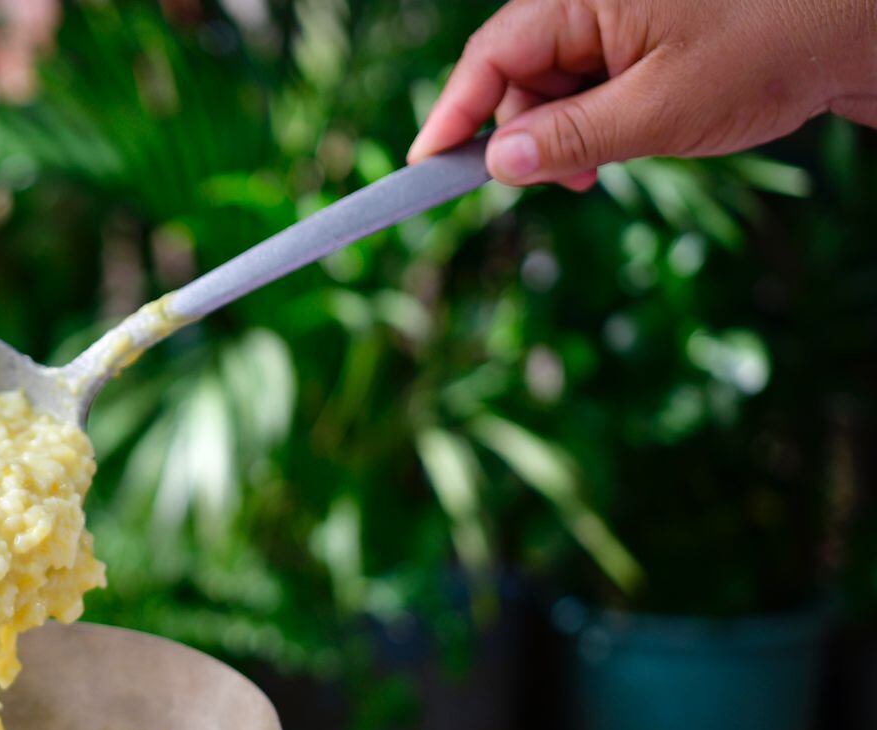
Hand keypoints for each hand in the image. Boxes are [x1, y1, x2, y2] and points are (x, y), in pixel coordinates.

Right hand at [408, 0, 876, 188]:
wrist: (859, 28)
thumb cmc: (771, 51)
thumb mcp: (661, 112)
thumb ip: (571, 138)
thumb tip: (497, 163)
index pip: (492, 53)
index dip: (453, 112)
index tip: (425, 168)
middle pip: (518, 69)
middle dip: (520, 131)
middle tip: (553, 184)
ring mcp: (621, 15)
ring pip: (553, 79)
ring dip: (559, 132)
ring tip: (595, 171)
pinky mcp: (645, 35)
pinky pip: (590, 78)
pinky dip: (592, 119)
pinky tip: (618, 145)